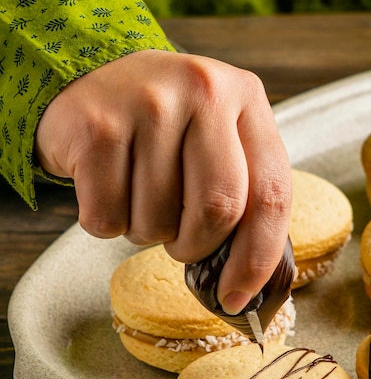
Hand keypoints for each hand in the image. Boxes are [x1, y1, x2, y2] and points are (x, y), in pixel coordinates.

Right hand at [35, 50, 291, 313]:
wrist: (90, 82)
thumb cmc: (165, 130)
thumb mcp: (217, 141)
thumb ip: (242, 194)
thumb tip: (243, 287)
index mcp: (247, 100)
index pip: (271, 195)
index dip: (257, 258)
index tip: (236, 296)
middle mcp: (204, 91)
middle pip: (218, 210)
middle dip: (195, 246)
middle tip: (179, 239)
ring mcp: (149, 103)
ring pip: (157, 221)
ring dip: (146, 233)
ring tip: (139, 197)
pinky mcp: (96, 125)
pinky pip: (107, 216)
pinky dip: (107, 224)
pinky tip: (108, 189)